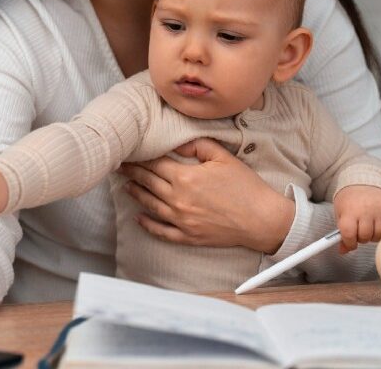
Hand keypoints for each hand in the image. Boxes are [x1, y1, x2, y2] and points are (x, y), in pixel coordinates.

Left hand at [117, 138, 294, 252]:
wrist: (262, 219)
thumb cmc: (246, 187)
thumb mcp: (223, 157)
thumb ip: (197, 146)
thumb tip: (176, 144)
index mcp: (185, 177)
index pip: (154, 164)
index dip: (139, 158)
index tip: (128, 152)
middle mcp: (178, 199)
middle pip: (148, 183)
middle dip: (132, 173)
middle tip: (119, 166)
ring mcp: (181, 220)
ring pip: (150, 205)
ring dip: (136, 194)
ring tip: (126, 186)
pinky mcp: (188, 236)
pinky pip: (161, 231)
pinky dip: (147, 224)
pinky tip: (139, 218)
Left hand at [333, 185, 380, 252]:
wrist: (365, 179)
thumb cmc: (351, 198)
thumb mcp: (340, 212)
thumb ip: (341, 232)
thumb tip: (343, 251)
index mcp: (350, 210)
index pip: (349, 234)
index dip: (349, 242)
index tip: (350, 242)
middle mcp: (366, 210)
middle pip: (365, 236)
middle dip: (361, 238)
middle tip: (360, 231)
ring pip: (380, 235)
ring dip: (374, 236)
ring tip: (370, 227)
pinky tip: (380, 226)